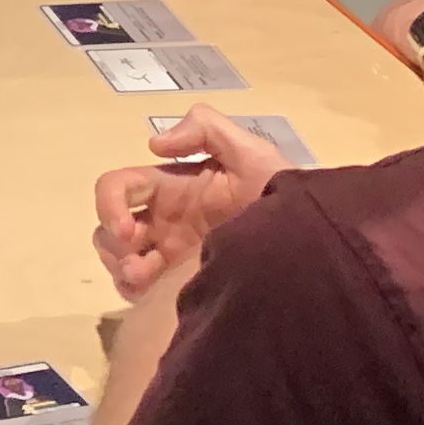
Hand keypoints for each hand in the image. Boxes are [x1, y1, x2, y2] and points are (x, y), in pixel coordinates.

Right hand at [90, 106, 288, 298]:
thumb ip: (207, 130)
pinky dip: (132, 290)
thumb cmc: (283, 201)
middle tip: (138, 264)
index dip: (111, 204)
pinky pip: (136, 289)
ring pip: (117, 258)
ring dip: (120, 267)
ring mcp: (170, 256)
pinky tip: (153, 294)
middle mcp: (164, 221)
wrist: (314, 250)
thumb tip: (153, 145)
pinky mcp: (178, 286)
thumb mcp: (253, 154)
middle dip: (113, 242)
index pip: (119, 187)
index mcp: (173, 188)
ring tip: (144, 281)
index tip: (129, 230)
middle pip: (109, 225)